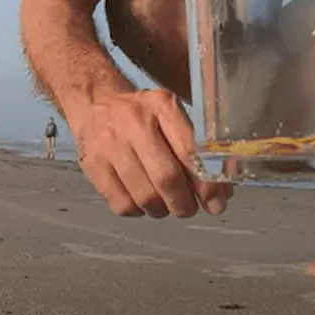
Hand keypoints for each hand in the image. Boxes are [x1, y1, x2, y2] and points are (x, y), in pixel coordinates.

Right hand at [68, 89, 231, 217]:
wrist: (95, 104)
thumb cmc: (143, 113)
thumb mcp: (171, 114)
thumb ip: (195, 147)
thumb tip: (222, 191)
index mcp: (162, 106)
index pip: (190, 151)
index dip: (207, 184)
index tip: (217, 202)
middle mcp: (135, 123)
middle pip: (167, 178)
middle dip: (185, 203)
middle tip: (190, 209)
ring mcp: (110, 145)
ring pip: (144, 196)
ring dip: (163, 210)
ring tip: (167, 205)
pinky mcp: (92, 165)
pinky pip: (121, 204)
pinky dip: (138, 211)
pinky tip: (143, 202)